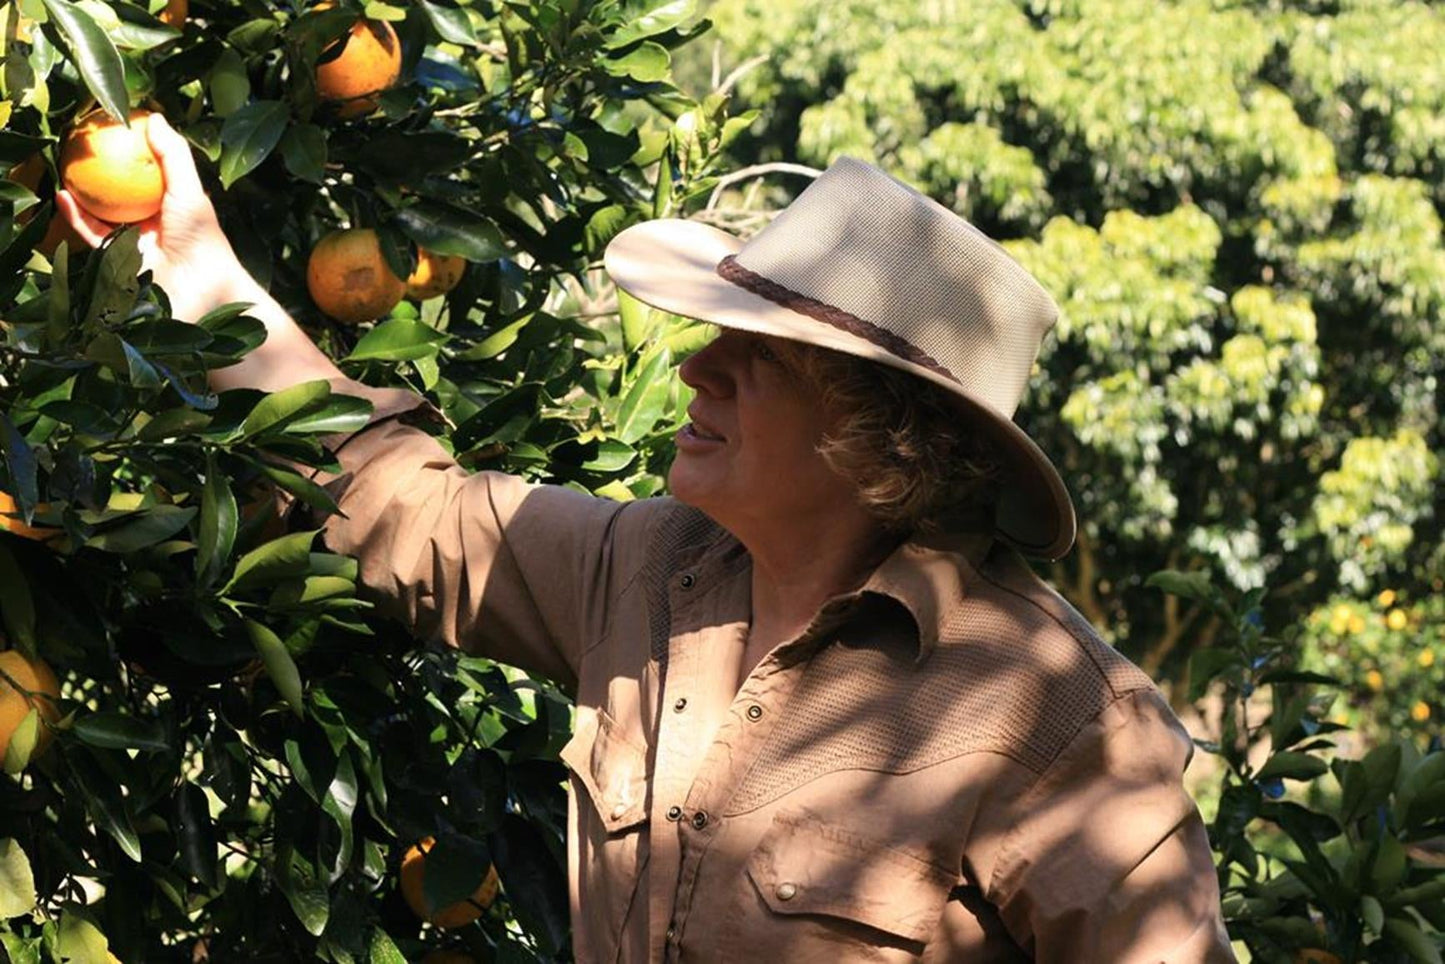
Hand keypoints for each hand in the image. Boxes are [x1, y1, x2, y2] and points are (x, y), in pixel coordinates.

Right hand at [57, 113, 256, 320]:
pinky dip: (75, 216)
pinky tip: (63, 195)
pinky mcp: (115, 261)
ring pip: (98, 213)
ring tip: (63, 167)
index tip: (108, 131)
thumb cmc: (201, 236)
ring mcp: (131, 242)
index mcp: (169, 205)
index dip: (128, 154)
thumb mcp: (188, 189)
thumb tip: (154, 116)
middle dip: (98, 173)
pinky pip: (90, 235)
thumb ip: (172, 155)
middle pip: (118, 193)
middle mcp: (149, 223)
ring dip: (79, 192)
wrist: (200, 287)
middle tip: (77, 148)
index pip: (145, 174)